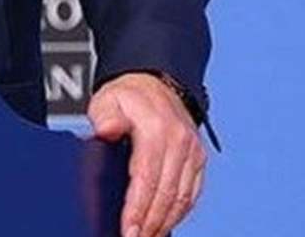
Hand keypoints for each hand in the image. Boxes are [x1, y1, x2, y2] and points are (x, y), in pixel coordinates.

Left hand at [89, 71, 205, 236]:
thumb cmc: (127, 96)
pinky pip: (192, 193)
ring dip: (165, 222)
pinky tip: (164, 224)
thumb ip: (105, 116)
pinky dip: (179, 212)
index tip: (128, 230)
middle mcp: (180, 142)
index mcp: (157, 130)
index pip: (147, 179)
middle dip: (150, 223)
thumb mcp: (108, 99)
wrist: (155, 81)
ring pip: (182, 198)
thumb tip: (105, 130)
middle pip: (166, 194)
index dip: (137, 209)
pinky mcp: (199, 159)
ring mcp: (192, 152)